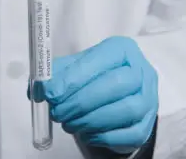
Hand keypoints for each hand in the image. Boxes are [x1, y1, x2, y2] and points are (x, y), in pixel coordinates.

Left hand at [42, 37, 157, 153]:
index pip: (101, 58)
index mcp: (121, 50)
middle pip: (116, 84)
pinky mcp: (148, 123)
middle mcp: (141, 71)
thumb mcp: (74, 68)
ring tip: (69, 123)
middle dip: (81, 102)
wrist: (116, 96)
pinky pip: (131, 134)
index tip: (51, 93)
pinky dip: (104, 137)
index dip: (74, 77)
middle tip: (58, 112)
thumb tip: (37, 88)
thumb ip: (55, 74)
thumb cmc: (93, 78)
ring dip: (90, 120)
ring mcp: (149, 98)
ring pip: (126, 110)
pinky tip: (86, 133)